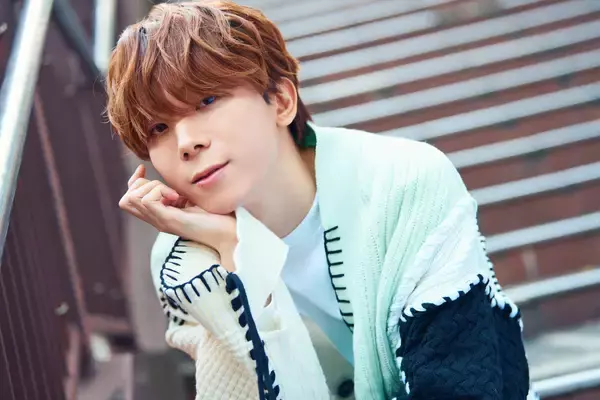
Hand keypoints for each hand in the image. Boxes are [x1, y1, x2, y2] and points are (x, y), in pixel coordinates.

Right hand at [119, 164, 237, 268]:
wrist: (229, 234)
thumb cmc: (218, 218)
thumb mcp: (194, 201)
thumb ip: (180, 195)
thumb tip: (174, 183)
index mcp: (161, 214)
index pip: (131, 198)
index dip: (134, 181)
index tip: (145, 169)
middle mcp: (157, 219)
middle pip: (126, 199)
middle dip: (142, 184)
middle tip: (168, 189)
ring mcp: (161, 221)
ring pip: (132, 197)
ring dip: (152, 187)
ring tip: (175, 195)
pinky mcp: (168, 220)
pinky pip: (146, 200)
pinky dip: (159, 192)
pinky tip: (177, 198)